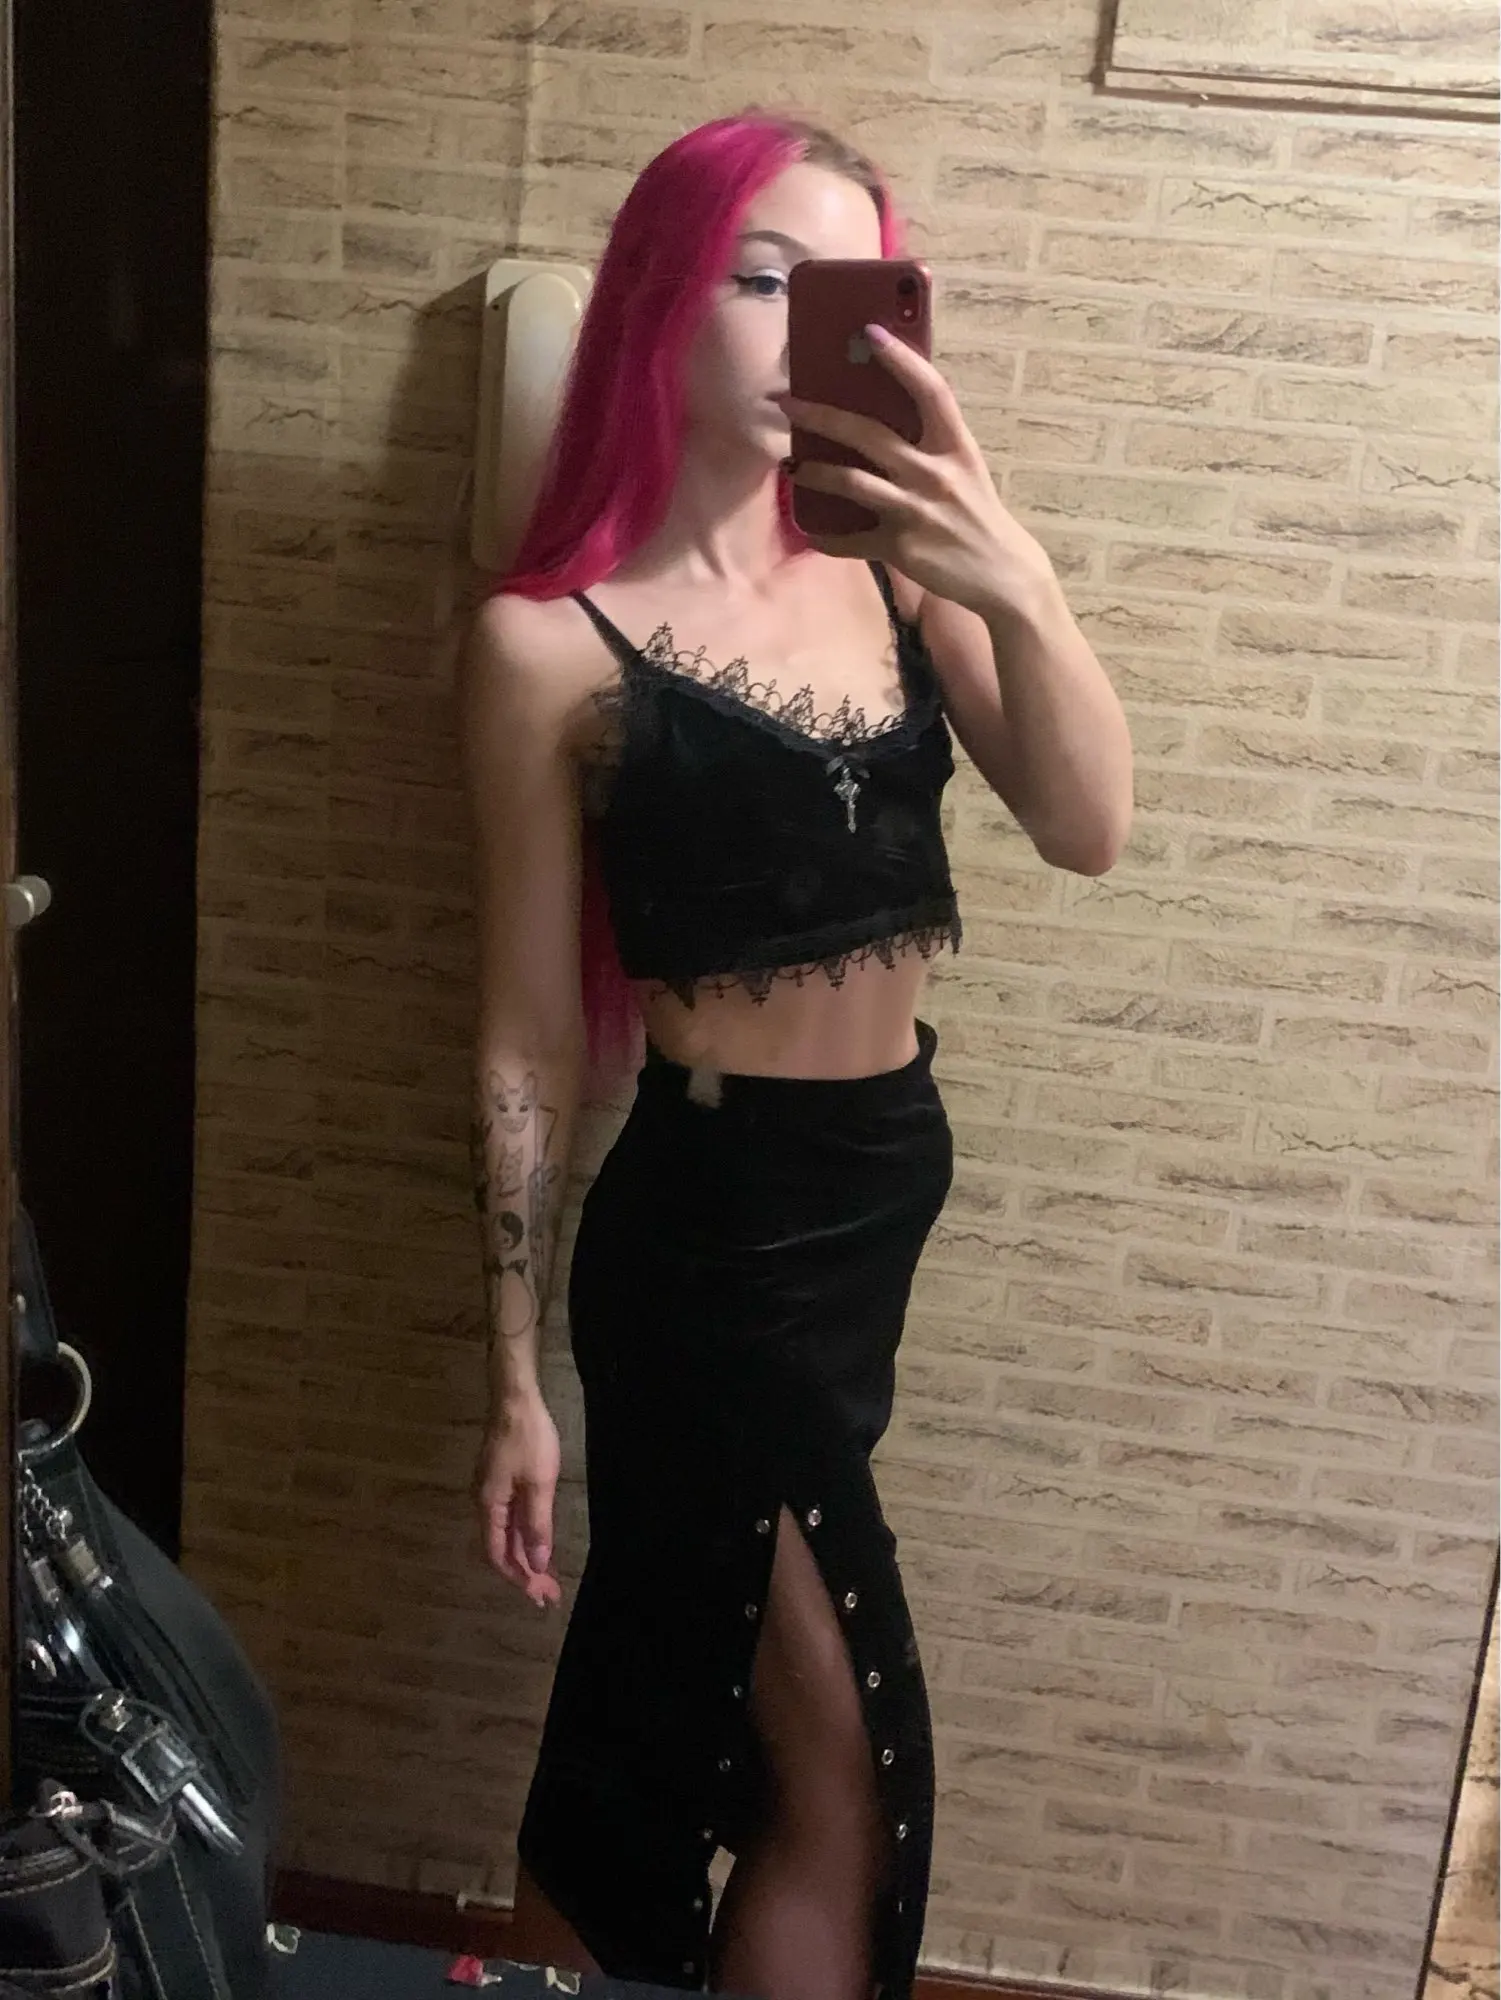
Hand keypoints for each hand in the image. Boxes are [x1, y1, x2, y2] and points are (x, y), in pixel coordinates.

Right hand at [473, 1393, 561, 1607]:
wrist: (515, 1397)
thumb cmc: (528, 1438)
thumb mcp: (539, 1483)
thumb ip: (537, 1525)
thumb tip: (538, 1563)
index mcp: (489, 1506)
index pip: (498, 1555)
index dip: (518, 1578)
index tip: (540, 1597)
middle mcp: (484, 1502)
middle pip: (500, 1547)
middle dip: (524, 1572)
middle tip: (549, 1594)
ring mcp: (490, 1489)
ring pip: (504, 1533)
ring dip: (524, 1555)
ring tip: (545, 1576)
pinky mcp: (499, 1478)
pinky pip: (508, 1517)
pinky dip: (522, 1534)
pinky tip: (536, 1540)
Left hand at [782, 325, 1052, 619]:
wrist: (1002, 573)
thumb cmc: (978, 514)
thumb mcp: (965, 469)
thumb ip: (933, 444)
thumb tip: (887, 416)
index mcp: (956, 447)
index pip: (930, 391)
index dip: (901, 360)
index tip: (870, 332)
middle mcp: (935, 474)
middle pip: (869, 434)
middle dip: (821, 415)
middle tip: (786, 403)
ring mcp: (916, 511)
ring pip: (851, 482)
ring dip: (814, 472)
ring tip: (794, 465)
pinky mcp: (901, 547)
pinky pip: (851, 540)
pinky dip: (827, 538)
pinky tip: (812, 532)